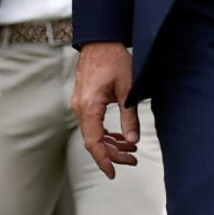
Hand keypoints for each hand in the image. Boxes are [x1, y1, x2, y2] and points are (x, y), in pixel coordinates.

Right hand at [73, 41, 139, 177]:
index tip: (113, 173)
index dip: (104, 160)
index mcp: (88, 107)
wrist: (100, 41)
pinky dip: (105, 133)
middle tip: (133, 160)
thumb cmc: (113, 60)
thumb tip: (132, 141)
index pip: (94, 142)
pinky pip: (93, 124)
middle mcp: (80, 108)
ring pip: (93, 133)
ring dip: (110, 144)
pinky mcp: (84, 101)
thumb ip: (129, 117)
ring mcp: (80, 105)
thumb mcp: (127, 90)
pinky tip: (119, 137)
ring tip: (130, 150)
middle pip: (94, 141)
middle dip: (113, 154)